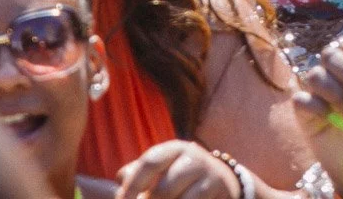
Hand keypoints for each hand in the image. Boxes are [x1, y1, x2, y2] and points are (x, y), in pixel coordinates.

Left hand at [115, 141, 243, 198]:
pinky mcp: (221, 193)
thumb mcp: (163, 167)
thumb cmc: (181, 175)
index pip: (150, 162)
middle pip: (163, 191)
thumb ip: (139, 172)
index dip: (132, 185)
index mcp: (175, 149)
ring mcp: (210, 177)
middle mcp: (194, 159)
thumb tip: (121, 179)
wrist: (221, 180)